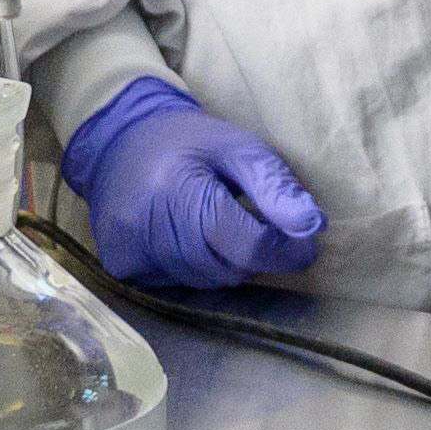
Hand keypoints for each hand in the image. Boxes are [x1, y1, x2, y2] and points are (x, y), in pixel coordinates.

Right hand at [58, 78, 325, 288]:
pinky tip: (187, 238)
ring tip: (217, 227)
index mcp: (181, 190)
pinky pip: (178, 286)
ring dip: (224, 263)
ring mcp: (131, 252)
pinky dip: (194, 268)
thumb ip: (275, 185)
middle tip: (258, 227)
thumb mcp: (238, 147)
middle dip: (255, 255)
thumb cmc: (188, 143)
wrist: (117, 144)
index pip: (247, 245)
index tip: (305, 244)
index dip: (285, 250)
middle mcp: (150, 228)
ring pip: (206, 282)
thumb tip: (312, 224)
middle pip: (228, 269)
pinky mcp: (122, 268)